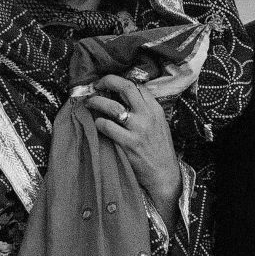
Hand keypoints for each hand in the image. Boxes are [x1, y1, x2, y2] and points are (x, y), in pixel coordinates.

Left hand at [86, 74, 181, 228]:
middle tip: (96, 84)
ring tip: (89, 103)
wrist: (164, 174)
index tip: (109, 83)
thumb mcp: (159, 123)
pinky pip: (107, 126)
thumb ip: (145, 109)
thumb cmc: (159, 149)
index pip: (137, 85)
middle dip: (107, 81)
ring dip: (96, 102)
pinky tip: (96, 124)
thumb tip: (124, 97)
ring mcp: (138, 129)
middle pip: (125, 87)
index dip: (120, 81)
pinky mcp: (128, 144)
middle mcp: (147, 115)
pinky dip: (98, 123)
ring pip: (111, 106)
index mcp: (155, 109)